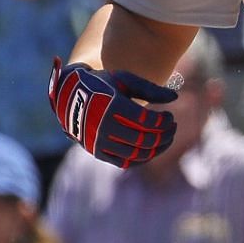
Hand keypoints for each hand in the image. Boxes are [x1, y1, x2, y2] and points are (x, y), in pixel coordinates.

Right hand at [49, 58, 177, 167]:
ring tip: (167, 138)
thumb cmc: (103, 84)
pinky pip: (125, 162)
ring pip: (137, 153)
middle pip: (144, 138)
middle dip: (164, 135)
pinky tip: (153, 149)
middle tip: (173, 127)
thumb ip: (150, 89)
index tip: (170, 116)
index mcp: (111, 106)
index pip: (147, 121)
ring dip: (157, 148)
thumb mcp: (124, 80)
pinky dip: (142, 158)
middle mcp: (103, 126)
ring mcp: (99, 141)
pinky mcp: (97, 152)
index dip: (163, 121)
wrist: (68, 95)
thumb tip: (175, 98)